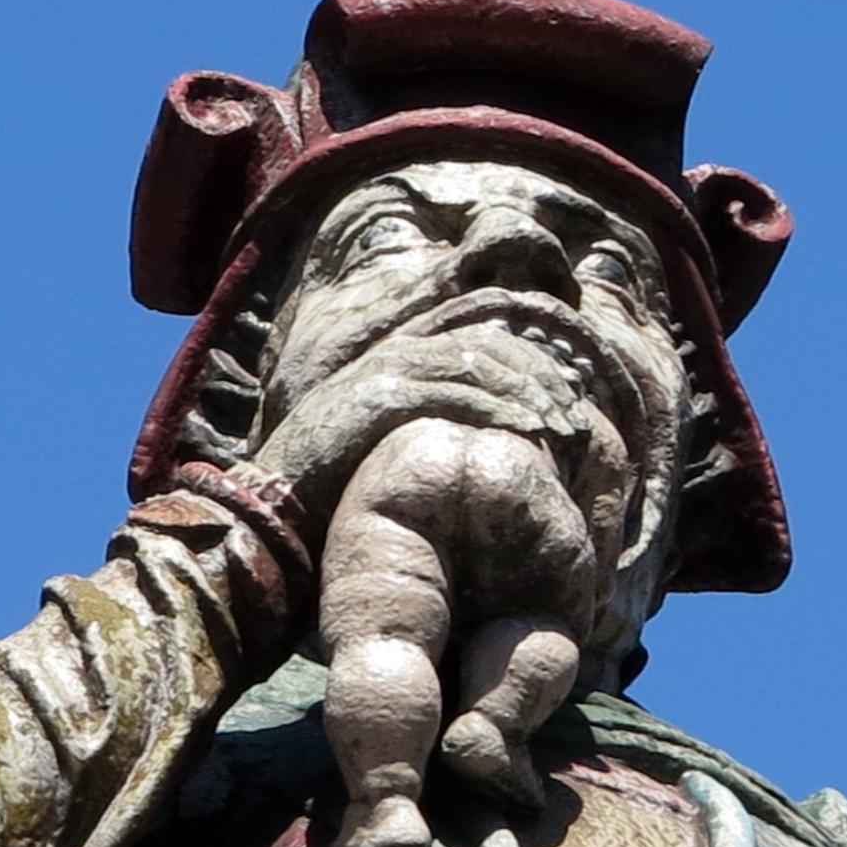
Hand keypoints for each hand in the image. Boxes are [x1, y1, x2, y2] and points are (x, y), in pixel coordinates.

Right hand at [255, 324, 590, 523]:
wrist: (267, 514)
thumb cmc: (332, 492)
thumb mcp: (392, 450)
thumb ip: (433, 429)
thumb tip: (484, 443)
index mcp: (398, 358)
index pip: (479, 331)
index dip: (530, 350)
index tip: (570, 385)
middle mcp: (390, 355)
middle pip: (486, 340)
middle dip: (539, 369)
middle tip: (578, 405)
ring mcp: (380, 374)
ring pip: (475, 361)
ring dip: (527, 389)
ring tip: (567, 422)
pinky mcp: (373, 401)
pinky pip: (450, 393)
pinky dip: (497, 407)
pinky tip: (530, 429)